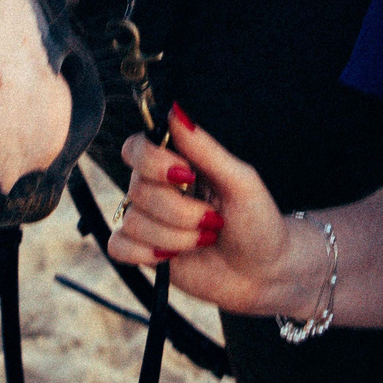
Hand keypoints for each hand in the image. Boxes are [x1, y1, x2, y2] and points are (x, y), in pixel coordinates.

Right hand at [108, 104, 316, 318]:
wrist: (263, 272)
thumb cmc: (258, 222)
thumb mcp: (240, 181)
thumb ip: (205, 148)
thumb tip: (174, 110)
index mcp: (178, 162)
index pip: (137, 147)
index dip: (153, 161)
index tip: (187, 175)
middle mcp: (157, 187)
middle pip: (138, 189)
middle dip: (180, 212)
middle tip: (212, 220)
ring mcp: (148, 220)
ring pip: (133, 221)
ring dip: (175, 237)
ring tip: (203, 240)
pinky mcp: (142, 252)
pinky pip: (119, 246)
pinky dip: (147, 254)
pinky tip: (173, 257)